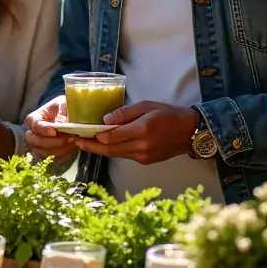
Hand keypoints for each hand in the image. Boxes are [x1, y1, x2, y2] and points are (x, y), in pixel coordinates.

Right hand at [25, 95, 76, 158]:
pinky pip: (55, 159)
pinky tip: (74, 146)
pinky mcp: (49, 154)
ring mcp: (39, 146)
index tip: (54, 132)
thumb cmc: (64, 108)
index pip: (35, 125)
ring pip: (45, 153)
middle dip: (52, 142)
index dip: (43, 130)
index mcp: (34, 118)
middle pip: (35, 142)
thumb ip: (63, 111)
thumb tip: (64, 122)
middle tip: (68, 137)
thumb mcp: (64, 104)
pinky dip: (65, 154)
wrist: (70, 117)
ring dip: (61, 149)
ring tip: (74, 140)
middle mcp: (33, 134)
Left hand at [77, 101, 196, 164]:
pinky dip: (113, 150)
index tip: (81, 130)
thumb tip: (105, 120)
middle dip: (90, 146)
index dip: (94, 135)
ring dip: (100, 149)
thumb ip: (125, 113)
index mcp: (141, 130)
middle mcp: (141, 146)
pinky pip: (124, 155)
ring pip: (115, 154)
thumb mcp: (147, 106)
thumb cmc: (169, 114)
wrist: (191, 132)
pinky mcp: (145, 161)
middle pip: (109, 150)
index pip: (110, 137)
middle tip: (75, 142)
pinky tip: (105, 144)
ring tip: (85, 143)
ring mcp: (143, 156)